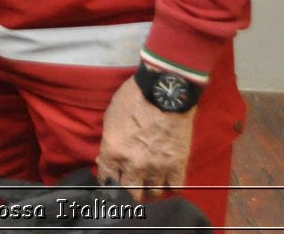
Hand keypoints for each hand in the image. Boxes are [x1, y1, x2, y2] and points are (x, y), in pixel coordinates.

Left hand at [96, 75, 195, 199]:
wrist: (164, 90)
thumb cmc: (133, 98)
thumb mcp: (110, 118)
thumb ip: (108, 143)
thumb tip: (106, 160)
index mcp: (113, 151)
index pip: (106, 179)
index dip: (108, 180)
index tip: (111, 180)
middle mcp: (134, 164)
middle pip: (129, 192)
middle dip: (127, 188)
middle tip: (130, 181)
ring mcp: (157, 166)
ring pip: (152, 192)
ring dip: (149, 185)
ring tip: (149, 177)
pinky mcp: (178, 164)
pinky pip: (174, 187)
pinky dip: (170, 184)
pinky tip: (166, 177)